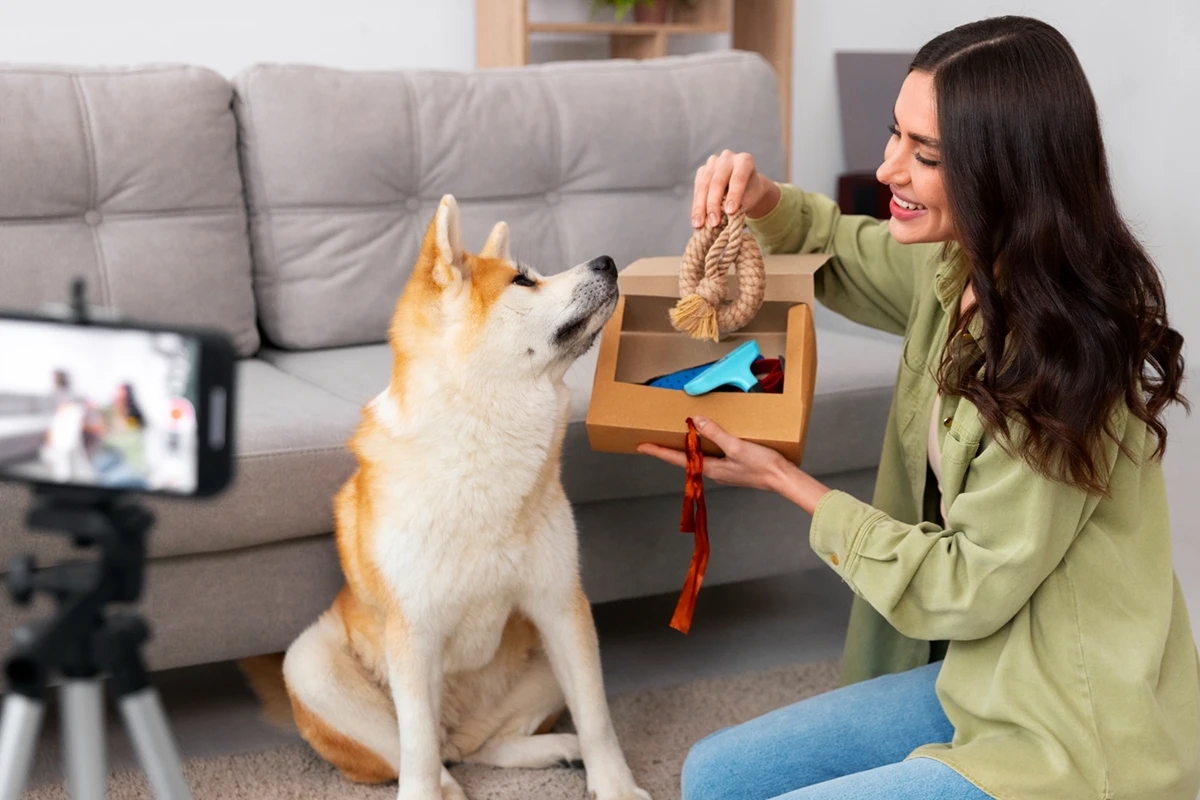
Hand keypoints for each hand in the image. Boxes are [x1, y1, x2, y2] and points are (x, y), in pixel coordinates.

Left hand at [637, 417, 788, 492]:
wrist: (783, 479)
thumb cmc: (762, 466)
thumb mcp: (737, 446)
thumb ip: (716, 434)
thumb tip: (697, 422)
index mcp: (711, 468)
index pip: (678, 459)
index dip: (659, 452)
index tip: (642, 447)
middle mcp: (714, 472)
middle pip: (686, 460)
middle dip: (669, 449)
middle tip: (654, 440)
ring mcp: (724, 471)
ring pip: (699, 458)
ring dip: (688, 448)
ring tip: (678, 437)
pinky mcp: (734, 467)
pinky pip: (713, 456)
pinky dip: (705, 446)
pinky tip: (709, 438)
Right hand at [692, 150, 780, 228]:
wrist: (744, 188)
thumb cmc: (749, 194)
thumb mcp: (749, 198)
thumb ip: (737, 204)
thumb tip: (718, 219)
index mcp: (744, 161)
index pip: (738, 178)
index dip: (734, 195)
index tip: (730, 212)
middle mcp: (727, 158)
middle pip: (717, 182)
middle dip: (714, 204)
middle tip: (714, 222)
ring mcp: (712, 162)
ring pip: (704, 185)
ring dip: (701, 207)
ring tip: (700, 224)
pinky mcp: (702, 171)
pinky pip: (697, 189)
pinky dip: (696, 206)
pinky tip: (696, 220)